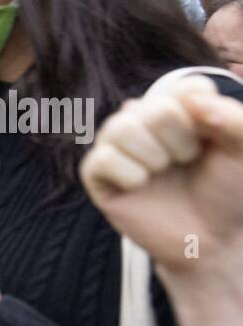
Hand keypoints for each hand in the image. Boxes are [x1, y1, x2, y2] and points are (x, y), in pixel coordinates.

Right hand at [81, 75, 242, 276]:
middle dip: (180, 143)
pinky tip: (139, 187)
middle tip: (184, 163)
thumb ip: (233, 119)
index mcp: (178, 107)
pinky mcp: (96, 174)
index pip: (186, 87)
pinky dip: (130, 176)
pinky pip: (102, 158)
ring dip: (154, 158)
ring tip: (161, 174)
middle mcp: (143, 120)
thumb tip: (192, 103)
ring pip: (122, 127)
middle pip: (155, 108)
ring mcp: (117, 145)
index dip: (206, 120)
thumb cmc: (227, 192)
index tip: (212, 144)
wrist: (209, 238)